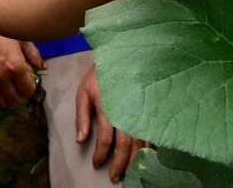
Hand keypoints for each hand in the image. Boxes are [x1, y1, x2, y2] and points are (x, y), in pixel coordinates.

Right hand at [0, 24, 44, 107]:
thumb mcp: (21, 38)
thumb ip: (33, 54)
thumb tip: (42, 66)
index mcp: (15, 66)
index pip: (28, 90)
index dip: (31, 86)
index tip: (30, 78)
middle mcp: (2, 76)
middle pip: (16, 100)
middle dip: (21, 94)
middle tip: (21, 83)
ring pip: (2, 102)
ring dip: (9, 97)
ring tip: (10, 86)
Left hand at [75, 62, 147, 181]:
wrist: (121, 56)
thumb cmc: (101, 75)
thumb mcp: (84, 92)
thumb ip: (82, 117)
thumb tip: (80, 140)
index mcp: (108, 108)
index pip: (105, 140)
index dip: (100, 155)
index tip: (97, 163)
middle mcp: (126, 112)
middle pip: (125, 146)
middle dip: (120, 165)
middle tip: (115, 176)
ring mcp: (140, 111)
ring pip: (141, 142)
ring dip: (135, 160)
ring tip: (130, 172)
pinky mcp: (149, 110)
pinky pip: (152, 133)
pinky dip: (149, 148)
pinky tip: (146, 156)